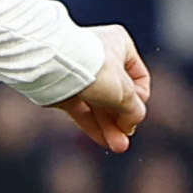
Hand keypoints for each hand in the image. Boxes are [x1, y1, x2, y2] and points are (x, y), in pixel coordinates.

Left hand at [53, 28, 150, 151]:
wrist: (53, 66)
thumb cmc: (94, 69)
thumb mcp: (124, 91)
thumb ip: (133, 110)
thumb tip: (131, 124)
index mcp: (119, 45)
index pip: (138, 77)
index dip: (139, 98)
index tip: (134, 110)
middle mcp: (101, 58)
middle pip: (118, 95)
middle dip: (122, 119)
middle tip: (125, 140)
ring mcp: (81, 75)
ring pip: (99, 105)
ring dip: (109, 127)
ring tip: (117, 147)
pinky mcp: (64, 90)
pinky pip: (83, 111)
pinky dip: (93, 126)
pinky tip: (104, 142)